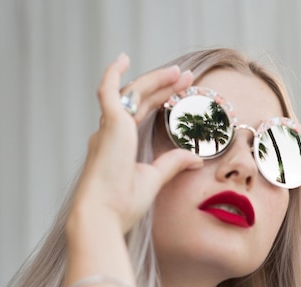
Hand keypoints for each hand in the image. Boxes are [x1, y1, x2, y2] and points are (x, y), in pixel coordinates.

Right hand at [67, 53, 202, 238]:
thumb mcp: (154, 179)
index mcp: (118, 146)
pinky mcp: (109, 124)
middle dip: (163, 86)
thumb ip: (173, 164)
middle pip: (139, 100)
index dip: (161, 99)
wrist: (104, 215)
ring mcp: (108, 128)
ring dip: (155, 79)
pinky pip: (107, 91)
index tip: (181, 91)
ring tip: (180, 72)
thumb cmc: (122, 204)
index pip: (141, 113)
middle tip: (186, 77)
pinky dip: (112, 73)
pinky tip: (123, 58)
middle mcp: (110, 133)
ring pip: (132, 93)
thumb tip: (196, 159)